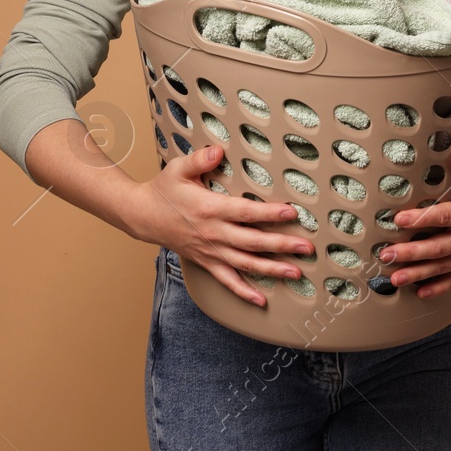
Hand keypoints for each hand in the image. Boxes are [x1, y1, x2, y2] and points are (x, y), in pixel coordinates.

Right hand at [129, 143, 314, 306]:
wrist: (143, 216)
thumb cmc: (165, 190)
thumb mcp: (178, 168)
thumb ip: (200, 159)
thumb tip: (218, 150)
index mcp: (210, 209)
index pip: (245, 212)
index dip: (269, 214)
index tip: (291, 212)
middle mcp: (213, 233)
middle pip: (253, 242)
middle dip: (282, 246)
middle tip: (307, 247)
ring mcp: (211, 251)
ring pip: (245, 264)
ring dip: (272, 270)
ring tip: (296, 273)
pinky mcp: (206, 262)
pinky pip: (227, 281)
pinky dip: (244, 292)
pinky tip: (261, 300)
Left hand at [378, 153, 450, 297]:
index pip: (445, 217)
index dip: (421, 219)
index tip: (398, 219)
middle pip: (439, 248)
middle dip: (411, 253)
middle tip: (386, 255)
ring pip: (443, 267)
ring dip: (418, 273)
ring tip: (395, 278)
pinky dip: (438, 287)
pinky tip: (420, 292)